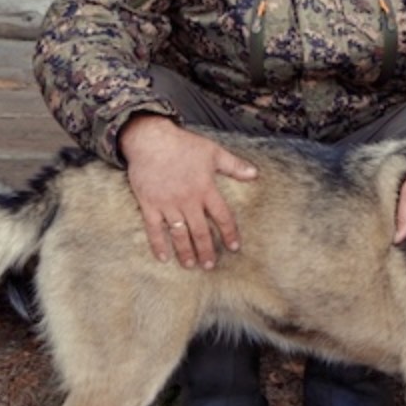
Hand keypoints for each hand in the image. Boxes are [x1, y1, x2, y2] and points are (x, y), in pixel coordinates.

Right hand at [120, 115, 258, 269]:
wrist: (151, 139)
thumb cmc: (183, 144)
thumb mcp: (213, 152)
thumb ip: (234, 165)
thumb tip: (255, 174)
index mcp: (205, 189)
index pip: (222, 216)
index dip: (229, 233)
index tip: (234, 247)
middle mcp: (188, 200)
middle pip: (200, 231)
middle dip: (206, 250)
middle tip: (210, 265)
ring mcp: (168, 204)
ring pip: (179, 234)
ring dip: (185, 252)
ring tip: (191, 265)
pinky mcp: (149, 204)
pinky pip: (154, 229)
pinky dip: (158, 244)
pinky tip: (163, 258)